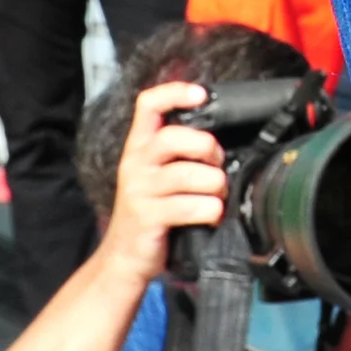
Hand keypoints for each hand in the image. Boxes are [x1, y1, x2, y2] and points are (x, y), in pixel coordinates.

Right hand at [96, 82, 226, 289]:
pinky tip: (212, 215)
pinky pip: (190, 205)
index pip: (148, 104)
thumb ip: (182, 152)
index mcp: (140, 146)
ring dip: (215, 184)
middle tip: (218, 164)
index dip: (175, 92)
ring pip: (188, 174)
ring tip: (218, 195)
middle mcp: (135, 163)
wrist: (126, 257)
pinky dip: (211, 210)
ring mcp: (139, 190)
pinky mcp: (147, 217)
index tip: (202, 94)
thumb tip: (224, 135)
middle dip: (207, 148)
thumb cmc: (154, 210)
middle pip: (173, 137)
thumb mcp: (161, 174)